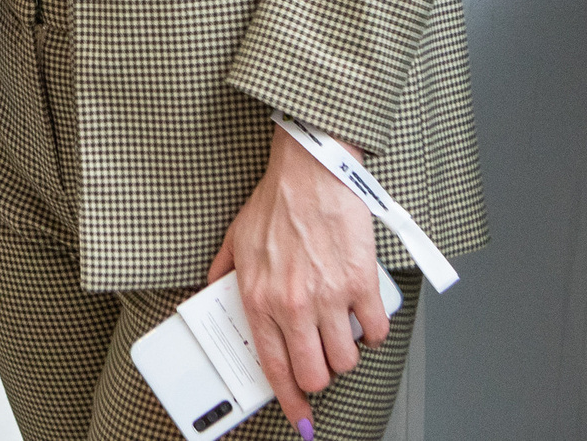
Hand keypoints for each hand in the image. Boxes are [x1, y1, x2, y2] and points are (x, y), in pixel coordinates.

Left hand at [207, 124, 387, 434]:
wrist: (311, 170)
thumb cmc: (277, 201)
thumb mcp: (236, 239)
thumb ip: (222, 272)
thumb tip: (211, 294)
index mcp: (260, 299)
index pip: (275, 368)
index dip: (291, 402)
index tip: (301, 418)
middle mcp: (293, 304)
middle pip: (316, 374)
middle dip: (320, 376)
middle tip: (321, 361)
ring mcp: (329, 297)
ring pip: (346, 359)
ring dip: (346, 353)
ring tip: (341, 333)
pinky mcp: (361, 283)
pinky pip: (376, 331)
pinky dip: (373, 332)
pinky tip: (364, 318)